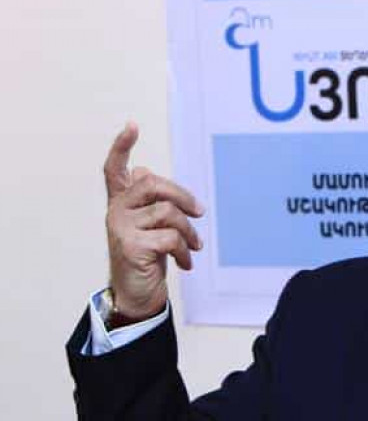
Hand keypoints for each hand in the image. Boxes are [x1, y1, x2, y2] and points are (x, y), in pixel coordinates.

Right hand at [103, 123, 203, 319]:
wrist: (136, 295)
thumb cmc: (147, 257)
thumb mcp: (149, 226)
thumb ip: (149, 200)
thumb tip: (146, 170)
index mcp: (121, 203)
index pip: (114, 169)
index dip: (121, 146)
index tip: (132, 125)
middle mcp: (116, 211)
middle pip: (152, 184)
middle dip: (182, 195)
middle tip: (200, 212)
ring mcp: (121, 228)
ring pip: (167, 212)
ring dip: (189, 231)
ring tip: (194, 246)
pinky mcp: (131, 246)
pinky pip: (171, 237)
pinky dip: (185, 250)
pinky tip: (186, 263)